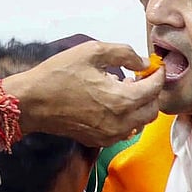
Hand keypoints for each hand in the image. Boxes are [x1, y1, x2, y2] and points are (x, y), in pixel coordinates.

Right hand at [4, 41, 162, 146]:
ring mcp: (110, 134)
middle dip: (152, 92)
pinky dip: (127, 117)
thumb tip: (142, 62)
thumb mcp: (92, 52)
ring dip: (140, 106)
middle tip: (140, 77)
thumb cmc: (58, 76)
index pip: (155, 89)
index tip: (155, 67)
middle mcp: (120, 122)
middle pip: (153, 110)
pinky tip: (112, 102)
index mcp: (122, 100)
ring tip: (125, 88)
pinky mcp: (99, 140)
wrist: (32, 102)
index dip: (159, 75)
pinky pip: (125, 131)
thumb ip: (124, 53)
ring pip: (140, 123)